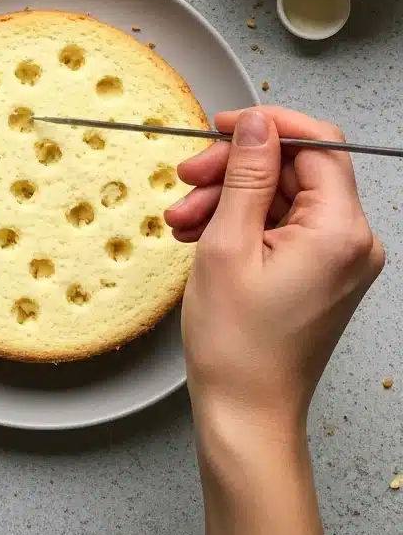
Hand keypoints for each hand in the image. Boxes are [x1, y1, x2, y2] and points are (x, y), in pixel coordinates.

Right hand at [166, 106, 382, 432]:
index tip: (221, 126)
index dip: (266, 127)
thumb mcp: (227, 243)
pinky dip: (240, 223)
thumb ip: (247, 175)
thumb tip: (257, 125)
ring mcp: (338, 259)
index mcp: (340, 231)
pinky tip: (199, 234)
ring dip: (227, 199)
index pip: (317, 145)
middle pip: (294, 171)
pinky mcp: (321, 272)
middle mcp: (352, 242)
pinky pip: (281, 226)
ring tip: (181, 220)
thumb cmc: (237, 343)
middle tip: (186, 179)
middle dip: (233, 170)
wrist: (246, 409)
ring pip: (281, 197)